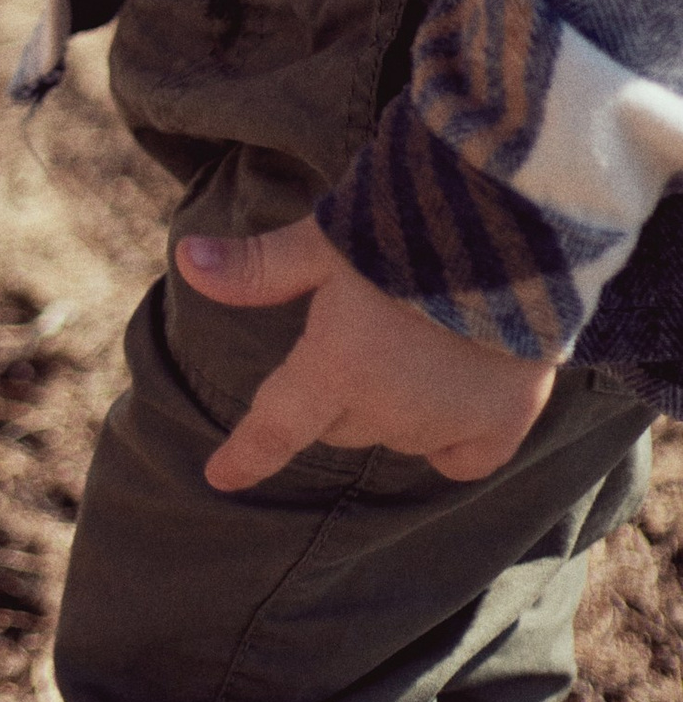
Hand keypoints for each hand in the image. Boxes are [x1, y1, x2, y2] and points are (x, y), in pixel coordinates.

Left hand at [176, 219, 558, 487]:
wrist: (515, 229)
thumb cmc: (408, 224)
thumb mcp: (325, 238)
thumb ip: (258, 266)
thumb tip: (186, 263)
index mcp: (335, 369)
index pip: (275, 427)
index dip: (245, 454)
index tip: (219, 477)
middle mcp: (388, 411)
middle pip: (339, 423)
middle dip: (335, 392)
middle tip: (358, 330)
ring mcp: (448, 424)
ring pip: (396, 436)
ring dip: (392, 406)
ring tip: (415, 339)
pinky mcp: (504, 424)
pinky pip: (463, 459)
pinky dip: (453, 440)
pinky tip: (456, 400)